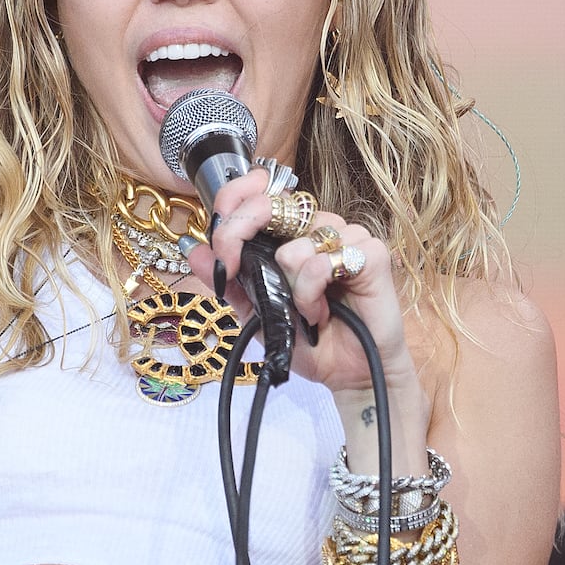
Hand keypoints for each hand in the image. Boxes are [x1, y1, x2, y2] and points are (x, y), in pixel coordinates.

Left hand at [185, 170, 416, 393]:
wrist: (345, 373)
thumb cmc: (306, 339)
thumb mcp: (255, 312)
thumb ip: (226, 280)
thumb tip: (192, 250)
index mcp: (290, 232)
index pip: (261, 190)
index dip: (234, 197)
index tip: (218, 232)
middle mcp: (317, 227)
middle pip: (272, 203)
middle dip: (239, 234)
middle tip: (233, 269)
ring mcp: (347, 236)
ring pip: (295, 244)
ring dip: (288, 286)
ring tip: (304, 310)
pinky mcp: (371, 254)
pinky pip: (323, 261)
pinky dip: (311, 292)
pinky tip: (320, 312)